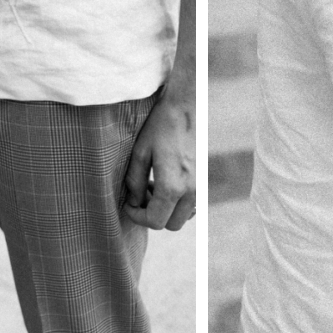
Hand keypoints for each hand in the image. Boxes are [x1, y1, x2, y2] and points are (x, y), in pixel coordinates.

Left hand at [121, 85, 194, 230]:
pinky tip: (168, 183)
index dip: (138, 217)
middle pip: (171, 224)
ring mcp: (201, 186)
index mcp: (173, 185)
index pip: (155, 221)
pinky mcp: (204, 180)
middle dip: (153, 215)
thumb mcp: (140, 152)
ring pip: (183, 217)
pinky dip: (178, 202)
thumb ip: (135, 182)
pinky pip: (191, 205)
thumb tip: (134, 203)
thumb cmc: (161, 126)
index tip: (128, 204)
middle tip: (141, 194)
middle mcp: (191, 190)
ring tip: (154, 186)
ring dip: (167, 210)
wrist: (186, 107)